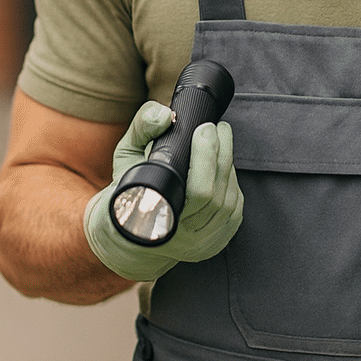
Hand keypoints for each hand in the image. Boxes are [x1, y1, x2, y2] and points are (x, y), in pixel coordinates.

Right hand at [82, 100, 243, 281]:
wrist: (130, 232)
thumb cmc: (129, 190)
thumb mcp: (125, 155)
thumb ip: (142, 128)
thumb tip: (166, 115)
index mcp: (160, 221)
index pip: (198, 193)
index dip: (206, 158)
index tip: (203, 128)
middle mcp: (184, 239)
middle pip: (217, 192)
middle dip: (220, 152)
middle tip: (216, 126)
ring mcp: (203, 245)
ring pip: (228, 199)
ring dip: (228, 165)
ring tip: (221, 138)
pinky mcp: (217, 243)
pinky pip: (234, 208)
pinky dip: (230, 182)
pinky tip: (222, 165)